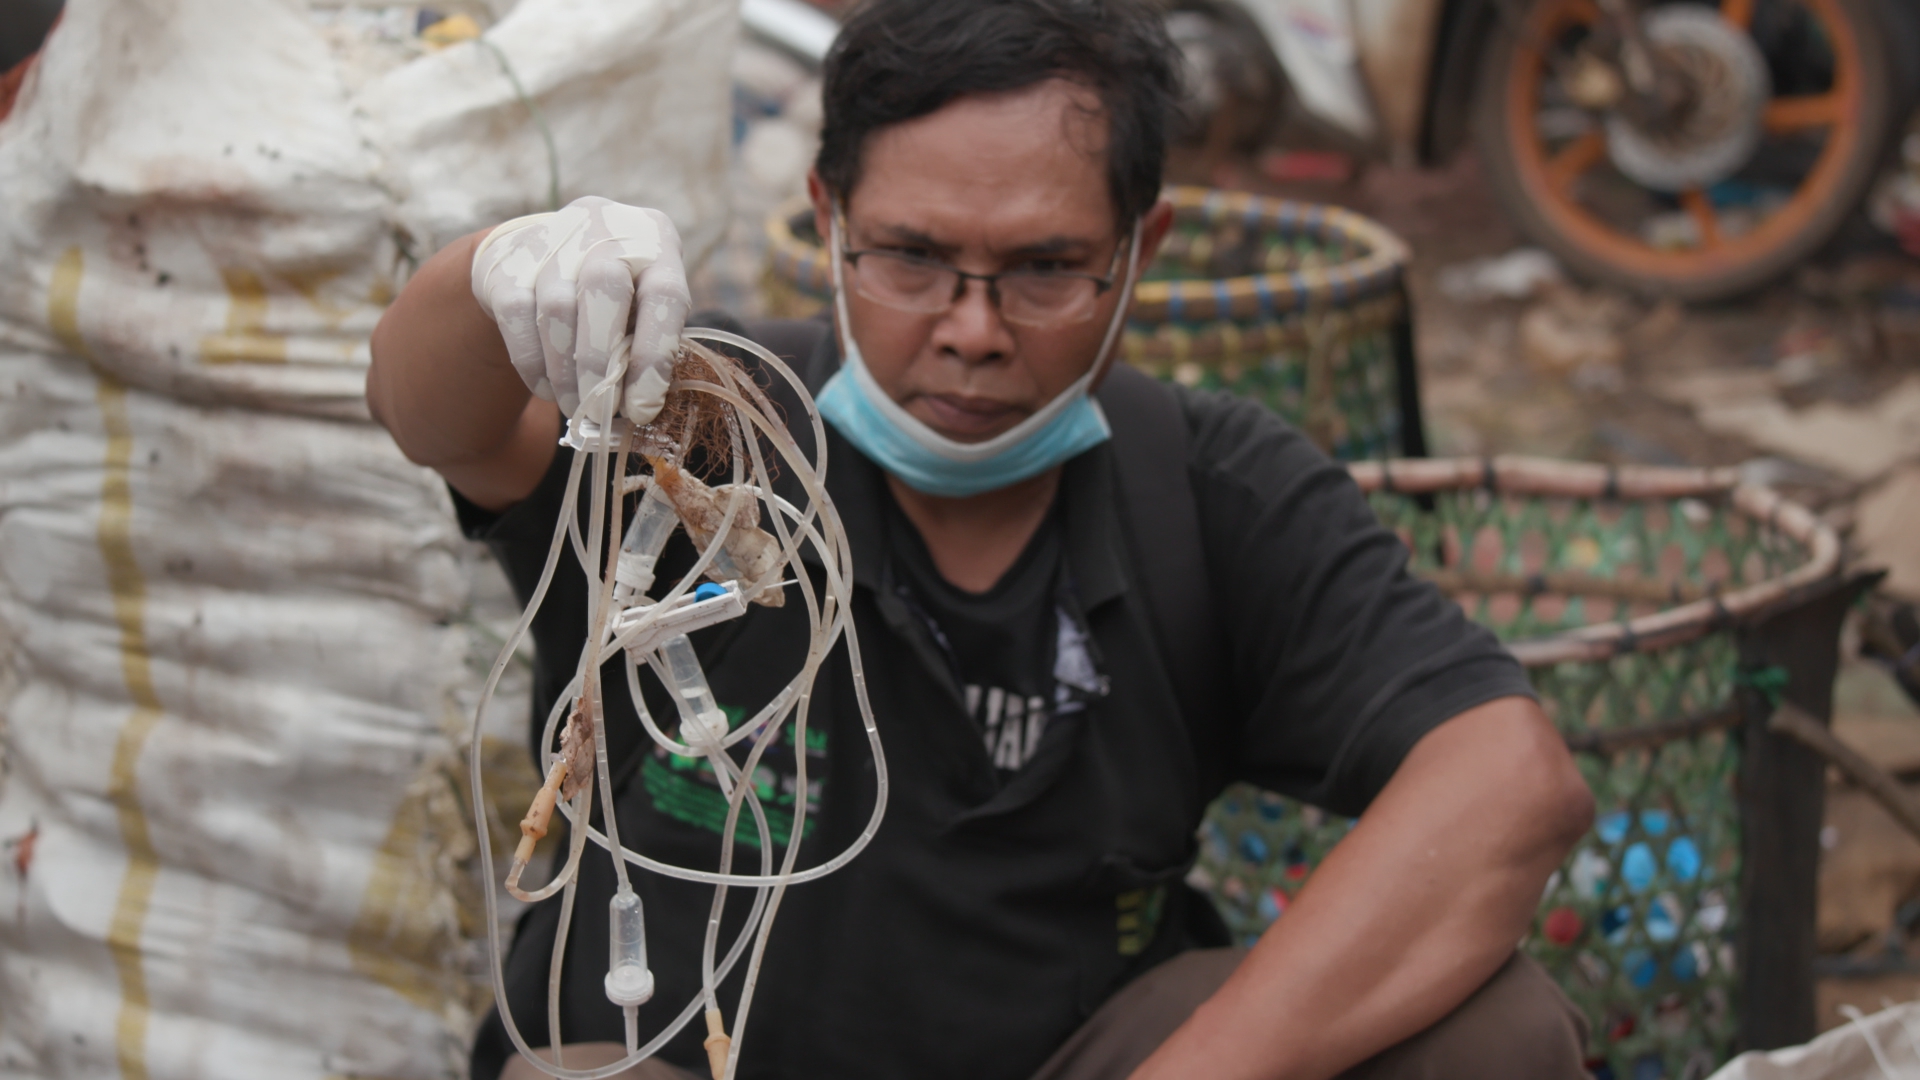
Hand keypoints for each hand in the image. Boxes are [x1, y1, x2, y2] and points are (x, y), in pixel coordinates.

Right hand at [469, 196, 690, 422]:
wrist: (546, 252)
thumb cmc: (615, 296)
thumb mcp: (644, 308)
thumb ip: (646, 347)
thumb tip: (639, 409)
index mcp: (655, 240)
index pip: (665, 295)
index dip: (655, 356)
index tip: (644, 408)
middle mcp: (605, 227)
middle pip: (603, 289)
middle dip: (601, 363)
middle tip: (601, 413)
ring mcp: (552, 239)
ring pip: (556, 308)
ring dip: (566, 371)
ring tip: (576, 407)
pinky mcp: (508, 262)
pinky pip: (518, 316)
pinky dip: (533, 362)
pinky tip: (547, 388)